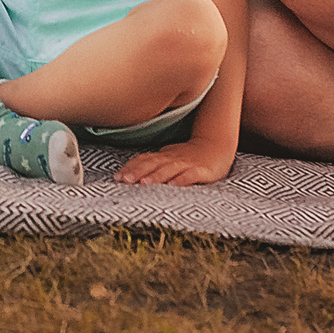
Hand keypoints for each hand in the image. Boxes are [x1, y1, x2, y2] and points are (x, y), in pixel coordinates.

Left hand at [115, 138, 234, 185]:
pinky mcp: (202, 171)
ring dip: (156, 176)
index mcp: (163, 156)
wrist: (216, 146)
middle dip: (137, 172)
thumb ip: (152, 166)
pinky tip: (173, 185)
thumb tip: (130, 175)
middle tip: (124, 180)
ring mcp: (187, 164)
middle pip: (152, 164)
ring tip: (144, 183)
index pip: (143, 160)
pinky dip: (181, 180)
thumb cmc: (189, 157)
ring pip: (169, 169)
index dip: (130, 168)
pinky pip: (190, 175)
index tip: (117, 177)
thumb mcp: (168, 159)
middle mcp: (172, 158)